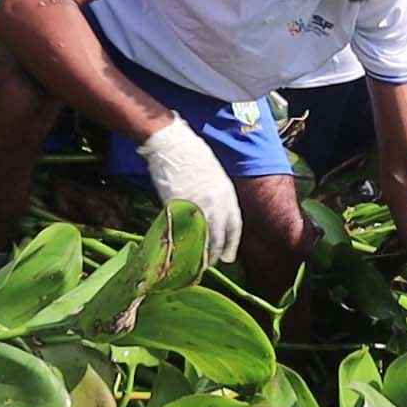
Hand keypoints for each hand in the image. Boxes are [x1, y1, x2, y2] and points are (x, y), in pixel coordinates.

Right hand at [137, 116, 240, 263]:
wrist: (172, 143)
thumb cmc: (193, 155)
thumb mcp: (213, 176)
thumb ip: (216, 196)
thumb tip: (214, 215)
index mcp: (226, 193)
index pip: (234, 226)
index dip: (231, 244)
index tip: (228, 257)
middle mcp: (215, 202)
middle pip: (219, 235)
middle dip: (216, 253)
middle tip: (212, 264)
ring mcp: (196, 204)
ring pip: (201, 236)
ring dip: (199, 252)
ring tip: (196, 263)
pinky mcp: (176, 205)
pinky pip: (181, 228)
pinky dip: (181, 241)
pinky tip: (179, 248)